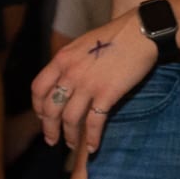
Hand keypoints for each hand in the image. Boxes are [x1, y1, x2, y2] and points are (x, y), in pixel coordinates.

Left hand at [35, 15, 161, 152]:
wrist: (141, 32)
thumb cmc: (117, 35)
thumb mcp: (84, 44)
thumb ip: (72, 61)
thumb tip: (69, 78)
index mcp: (62, 59)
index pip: (38, 88)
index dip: (38, 107)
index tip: (43, 116)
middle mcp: (70, 74)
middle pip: (51, 108)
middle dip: (49, 128)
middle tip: (52, 140)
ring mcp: (87, 85)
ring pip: (69, 119)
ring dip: (69, 136)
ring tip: (72, 145)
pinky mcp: (107, 94)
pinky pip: (94, 122)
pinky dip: (92, 138)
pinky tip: (93, 147)